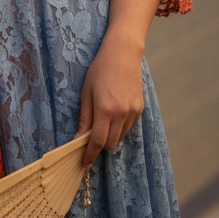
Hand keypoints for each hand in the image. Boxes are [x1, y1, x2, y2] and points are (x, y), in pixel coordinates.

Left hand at [75, 30, 144, 167]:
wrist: (122, 54)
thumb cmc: (99, 70)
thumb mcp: (86, 92)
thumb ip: (85, 118)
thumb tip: (78, 139)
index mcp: (105, 109)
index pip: (98, 142)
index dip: (90, 155)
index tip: (84, 163)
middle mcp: (121, 113)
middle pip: (110, 144)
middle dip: (99, 147)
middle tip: (89, 140)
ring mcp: (133, 112)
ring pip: (120, 137)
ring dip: (110, 137)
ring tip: (102, 122)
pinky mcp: (140, 109)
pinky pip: (128, 127)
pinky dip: (119, 128)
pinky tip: (113, 114)